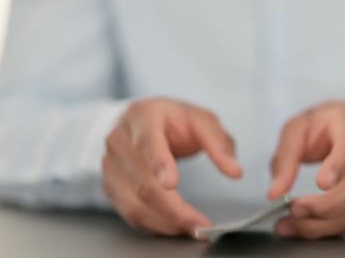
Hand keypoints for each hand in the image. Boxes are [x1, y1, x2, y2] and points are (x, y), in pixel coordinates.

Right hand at [102, 97, 241, 236]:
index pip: (147, 140)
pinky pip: (130, 212)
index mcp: (143, 115)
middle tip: (199, 223)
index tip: (171, 183)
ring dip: (165, 221)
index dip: (158, 162)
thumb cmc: (173, 120)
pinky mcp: (109, 185)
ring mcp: (110, 163)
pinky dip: (154, 224)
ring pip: (134, 202)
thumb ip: (219, 144)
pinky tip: (175, 226)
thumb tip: (235, 171)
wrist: (142, 121)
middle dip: (173, 207)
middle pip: (142, 181)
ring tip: (192, 228)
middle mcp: (120, 139)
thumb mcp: (202, 121)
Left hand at [267, 100, 344, 238]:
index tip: (322, 183)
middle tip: (294, 209)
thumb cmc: (329, 123)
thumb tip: (274, 193)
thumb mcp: (300, 126)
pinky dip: (325, 229)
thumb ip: (286, 157)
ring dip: (322, 224)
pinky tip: (301, 228)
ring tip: (289, 225)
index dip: (338, 166)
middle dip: (326, 206)